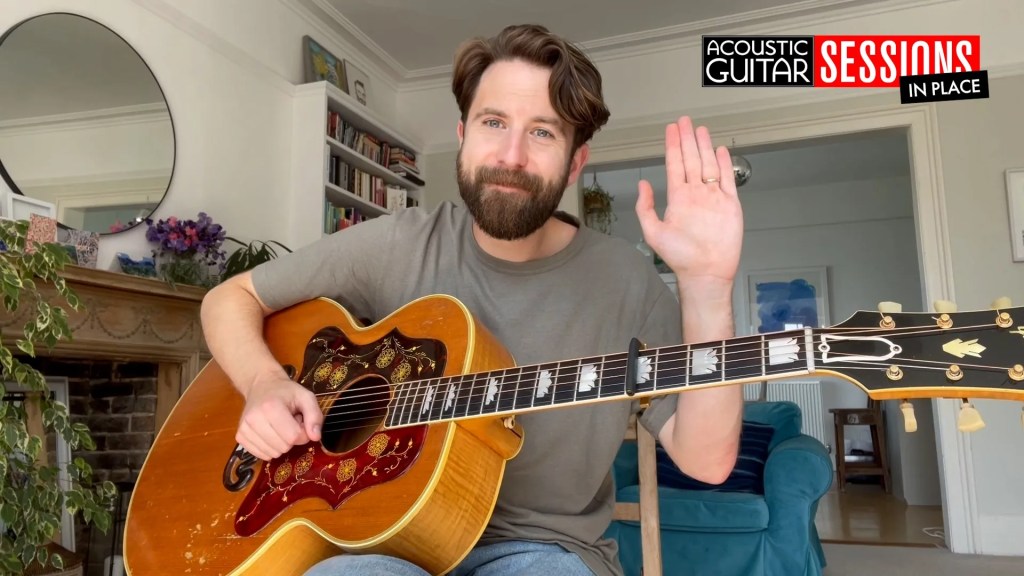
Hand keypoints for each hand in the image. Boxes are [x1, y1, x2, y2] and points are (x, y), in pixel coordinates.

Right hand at [236, 373, 322, 460]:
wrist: (261, 385)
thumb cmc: (286, 392)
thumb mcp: (306, 397)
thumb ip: (315, 416)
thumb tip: (315, 437)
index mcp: (271, 407)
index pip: (294, 436)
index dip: (303, 433)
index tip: (300, 422)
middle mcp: (254, 419)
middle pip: (283, 447)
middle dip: (291, 438)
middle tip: (289, 422)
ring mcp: (244, 429)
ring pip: (273, 453)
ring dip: (281, 443)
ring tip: (279, 426)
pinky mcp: (240, 437)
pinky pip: (262, 455)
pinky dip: (270, 448)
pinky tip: (270, 432)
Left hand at [635, 116, 742, 293]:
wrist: (706, 271)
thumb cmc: (680, 257)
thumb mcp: (653, 232)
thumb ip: (645, 207)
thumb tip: (642, 185)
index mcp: (677, 198)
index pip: (674, 165)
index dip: (673, 146)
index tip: (671, 130)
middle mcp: (695, 194)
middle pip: (691, 159)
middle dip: (687, 139)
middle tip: (684, 121)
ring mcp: (712, 197)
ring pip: (708, 164)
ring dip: (704, 146)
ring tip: (700, 129)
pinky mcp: (729, 204)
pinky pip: (726, 179)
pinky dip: (723, 164)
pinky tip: (719, 151)